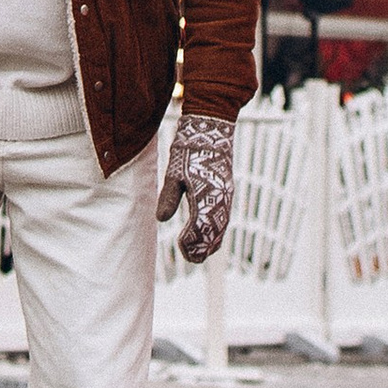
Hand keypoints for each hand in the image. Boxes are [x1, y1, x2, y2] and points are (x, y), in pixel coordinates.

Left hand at [156, 112, 238, 263]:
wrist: (210, 129)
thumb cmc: (189, 149)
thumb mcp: (174, 172)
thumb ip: (169, 196)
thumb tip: (161, 219)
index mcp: (207, 192)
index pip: (201, 225)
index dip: (192, 240)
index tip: (182, 247)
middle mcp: (220, 196)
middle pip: (214, 230)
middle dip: (203, 247)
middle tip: (190, 258)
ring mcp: (226, 194)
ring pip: (222, 226)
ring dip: (211, 242)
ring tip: (199, 254)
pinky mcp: (227, 191)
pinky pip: (225, 217)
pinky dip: (217, 231)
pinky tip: (210, 237)